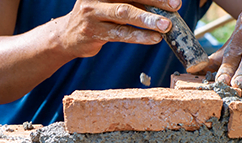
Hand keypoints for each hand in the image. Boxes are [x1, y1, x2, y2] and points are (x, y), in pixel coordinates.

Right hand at [59, 0, 181, 58]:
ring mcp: (93, 13)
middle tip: (175, 6)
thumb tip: (163, 4)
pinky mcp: (93, 32)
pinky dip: (139, 36)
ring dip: (148, 20)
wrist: (66, 36)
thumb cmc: (95, 16)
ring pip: (125, 14)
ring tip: (166, 26)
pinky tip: (154, 38)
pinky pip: (120, 34)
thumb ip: (130, 0)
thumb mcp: (109, 1)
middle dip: (156, 1)